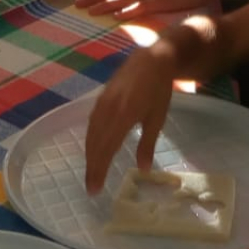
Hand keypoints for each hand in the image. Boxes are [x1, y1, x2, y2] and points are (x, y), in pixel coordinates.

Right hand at [85, 43, 177, 191]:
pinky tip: (92, 148)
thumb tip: (142, 170)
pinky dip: (90, 139)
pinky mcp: (101, 98)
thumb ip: (147, 144)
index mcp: (124, 116)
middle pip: (95, 144)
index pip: (107, 149)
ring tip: (91, 172)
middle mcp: (109, 110)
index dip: (99, 170)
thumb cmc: (159, 89)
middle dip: (92, 167)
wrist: (151, 59)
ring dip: (89, 154)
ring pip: (91, 134)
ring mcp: (102, 103)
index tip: (95, 188)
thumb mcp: (157, 118)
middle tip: (90, 187)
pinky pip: (91, 123)